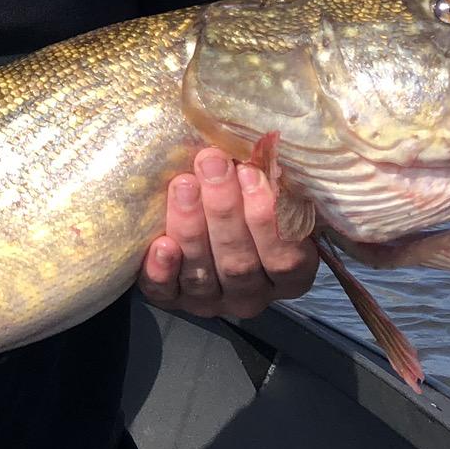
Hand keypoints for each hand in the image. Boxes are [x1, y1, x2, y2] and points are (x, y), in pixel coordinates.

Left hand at [138, 146, 318, 318]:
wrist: (200, 212)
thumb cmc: (243, 197)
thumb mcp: (267, 191)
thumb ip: (271, 181)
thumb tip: (266, 148)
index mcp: (288, 274)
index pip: (285, 258)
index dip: (267, 218)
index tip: (249, 173)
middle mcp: (252, 294)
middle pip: (240, 262)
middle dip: (224, 210)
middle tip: (211, 164)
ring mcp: (211, 300)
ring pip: (202, 274)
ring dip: (192, 228)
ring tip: (183, 185)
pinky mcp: (173, 299)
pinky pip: (166, 291)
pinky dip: (162, 269)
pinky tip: (161, 244)